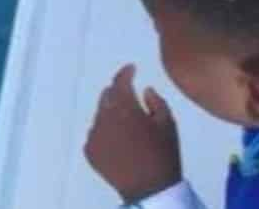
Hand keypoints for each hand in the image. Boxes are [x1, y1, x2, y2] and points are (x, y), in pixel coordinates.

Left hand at [84, 65, 182, 204]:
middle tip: (130, 98)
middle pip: (107, 96)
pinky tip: (119, 143)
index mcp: (125, 107)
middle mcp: (104, 116)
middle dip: (117, 92)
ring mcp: (94, 134)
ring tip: (128, 128)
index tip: (131, 68)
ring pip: (100, 115)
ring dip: (111, 114)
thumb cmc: (163, 155)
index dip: (125, 72)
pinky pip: (95, 134)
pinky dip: (105, 132)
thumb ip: (156, 102)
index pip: (120, 81)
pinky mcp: (89, 150)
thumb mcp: (168, 125)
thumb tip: (145, 90)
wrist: (149, 190)